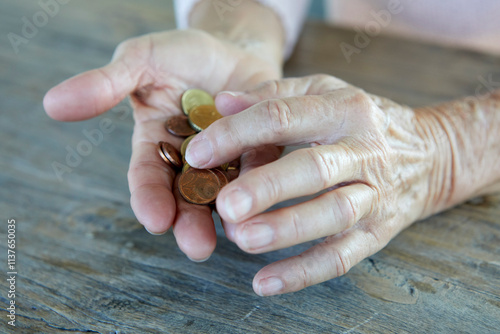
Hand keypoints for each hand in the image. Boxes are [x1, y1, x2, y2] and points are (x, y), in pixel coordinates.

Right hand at [43, 29, 280, 260]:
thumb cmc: (183, 53)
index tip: (154, 220)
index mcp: (156, 144)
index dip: (149, 199)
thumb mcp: (142, 60)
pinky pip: (264, 173)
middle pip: (186, 199)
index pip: (147, 178)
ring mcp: (228, 161)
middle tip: (197, 247)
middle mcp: (191, 162)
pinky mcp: (262, 154)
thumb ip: (106, 84)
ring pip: (225, 195)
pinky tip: (270, 205)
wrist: (233, 47)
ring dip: (229, 218)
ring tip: (236, 237)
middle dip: (190, 223)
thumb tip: (51, 103)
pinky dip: (265, 189)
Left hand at [185, 74, 451, 294]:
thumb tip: (221, 103)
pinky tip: (264, 283)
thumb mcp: (325, 93)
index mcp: (343, 109)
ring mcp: (374, 194)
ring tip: (242, 240)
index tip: (197, 153)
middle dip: (268, 187)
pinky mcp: (379, 232)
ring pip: (332, 215)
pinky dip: (303, 273)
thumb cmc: (361, 121)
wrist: (430, 154)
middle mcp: (363, 151)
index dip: (237, 134)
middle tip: (225, 204)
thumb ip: (273, 95)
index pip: (284, 116)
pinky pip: (342, 257)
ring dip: (286, 230)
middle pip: (314, 169)